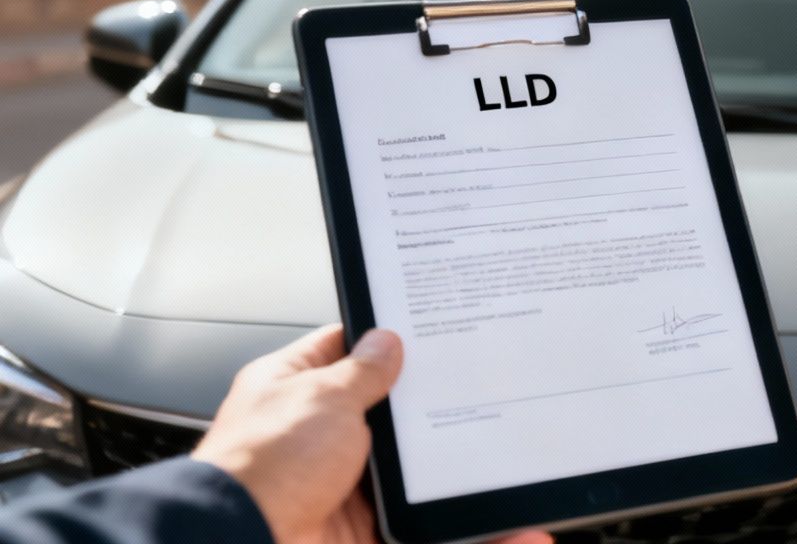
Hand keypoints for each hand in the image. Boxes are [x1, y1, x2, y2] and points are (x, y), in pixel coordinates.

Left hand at [194, 326, 550, 543]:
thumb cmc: (264, 467)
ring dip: (440, 467)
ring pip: (402, 467)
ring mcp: (337, 482)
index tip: (430, 331)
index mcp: (292, 389)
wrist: (248, 543)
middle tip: (474, 385)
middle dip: (425, 407)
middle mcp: (313, 435)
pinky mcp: (358, 524)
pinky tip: (481, 513)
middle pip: (383, 411)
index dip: (384, 339)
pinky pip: (410, 519)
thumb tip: (388, 340)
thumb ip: (364, 371)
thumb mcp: (324, 398)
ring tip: (492, 448)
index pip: (343, 349)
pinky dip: (440, 520)